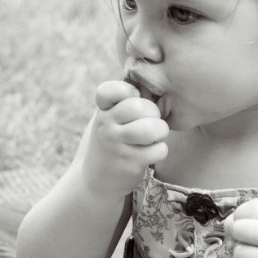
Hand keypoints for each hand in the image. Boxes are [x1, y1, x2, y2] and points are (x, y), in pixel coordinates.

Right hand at [81, 80, 168, 198]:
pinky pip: (159, 149)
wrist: (97, 180)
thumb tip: (155, 77)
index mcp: (102, 110)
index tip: (133, 102)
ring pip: (152, 129)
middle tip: (152, 122)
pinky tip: (151, 153)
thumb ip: (127, 98)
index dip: (130, 93)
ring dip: (160, 132)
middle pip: (140, 107)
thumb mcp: (111, 117)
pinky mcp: (129, 164)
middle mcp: (105, 125)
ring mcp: (116, 145)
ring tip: (155, 136)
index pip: (112, 89)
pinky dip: (160, 150)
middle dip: (154, 114)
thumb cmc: (113, 141)